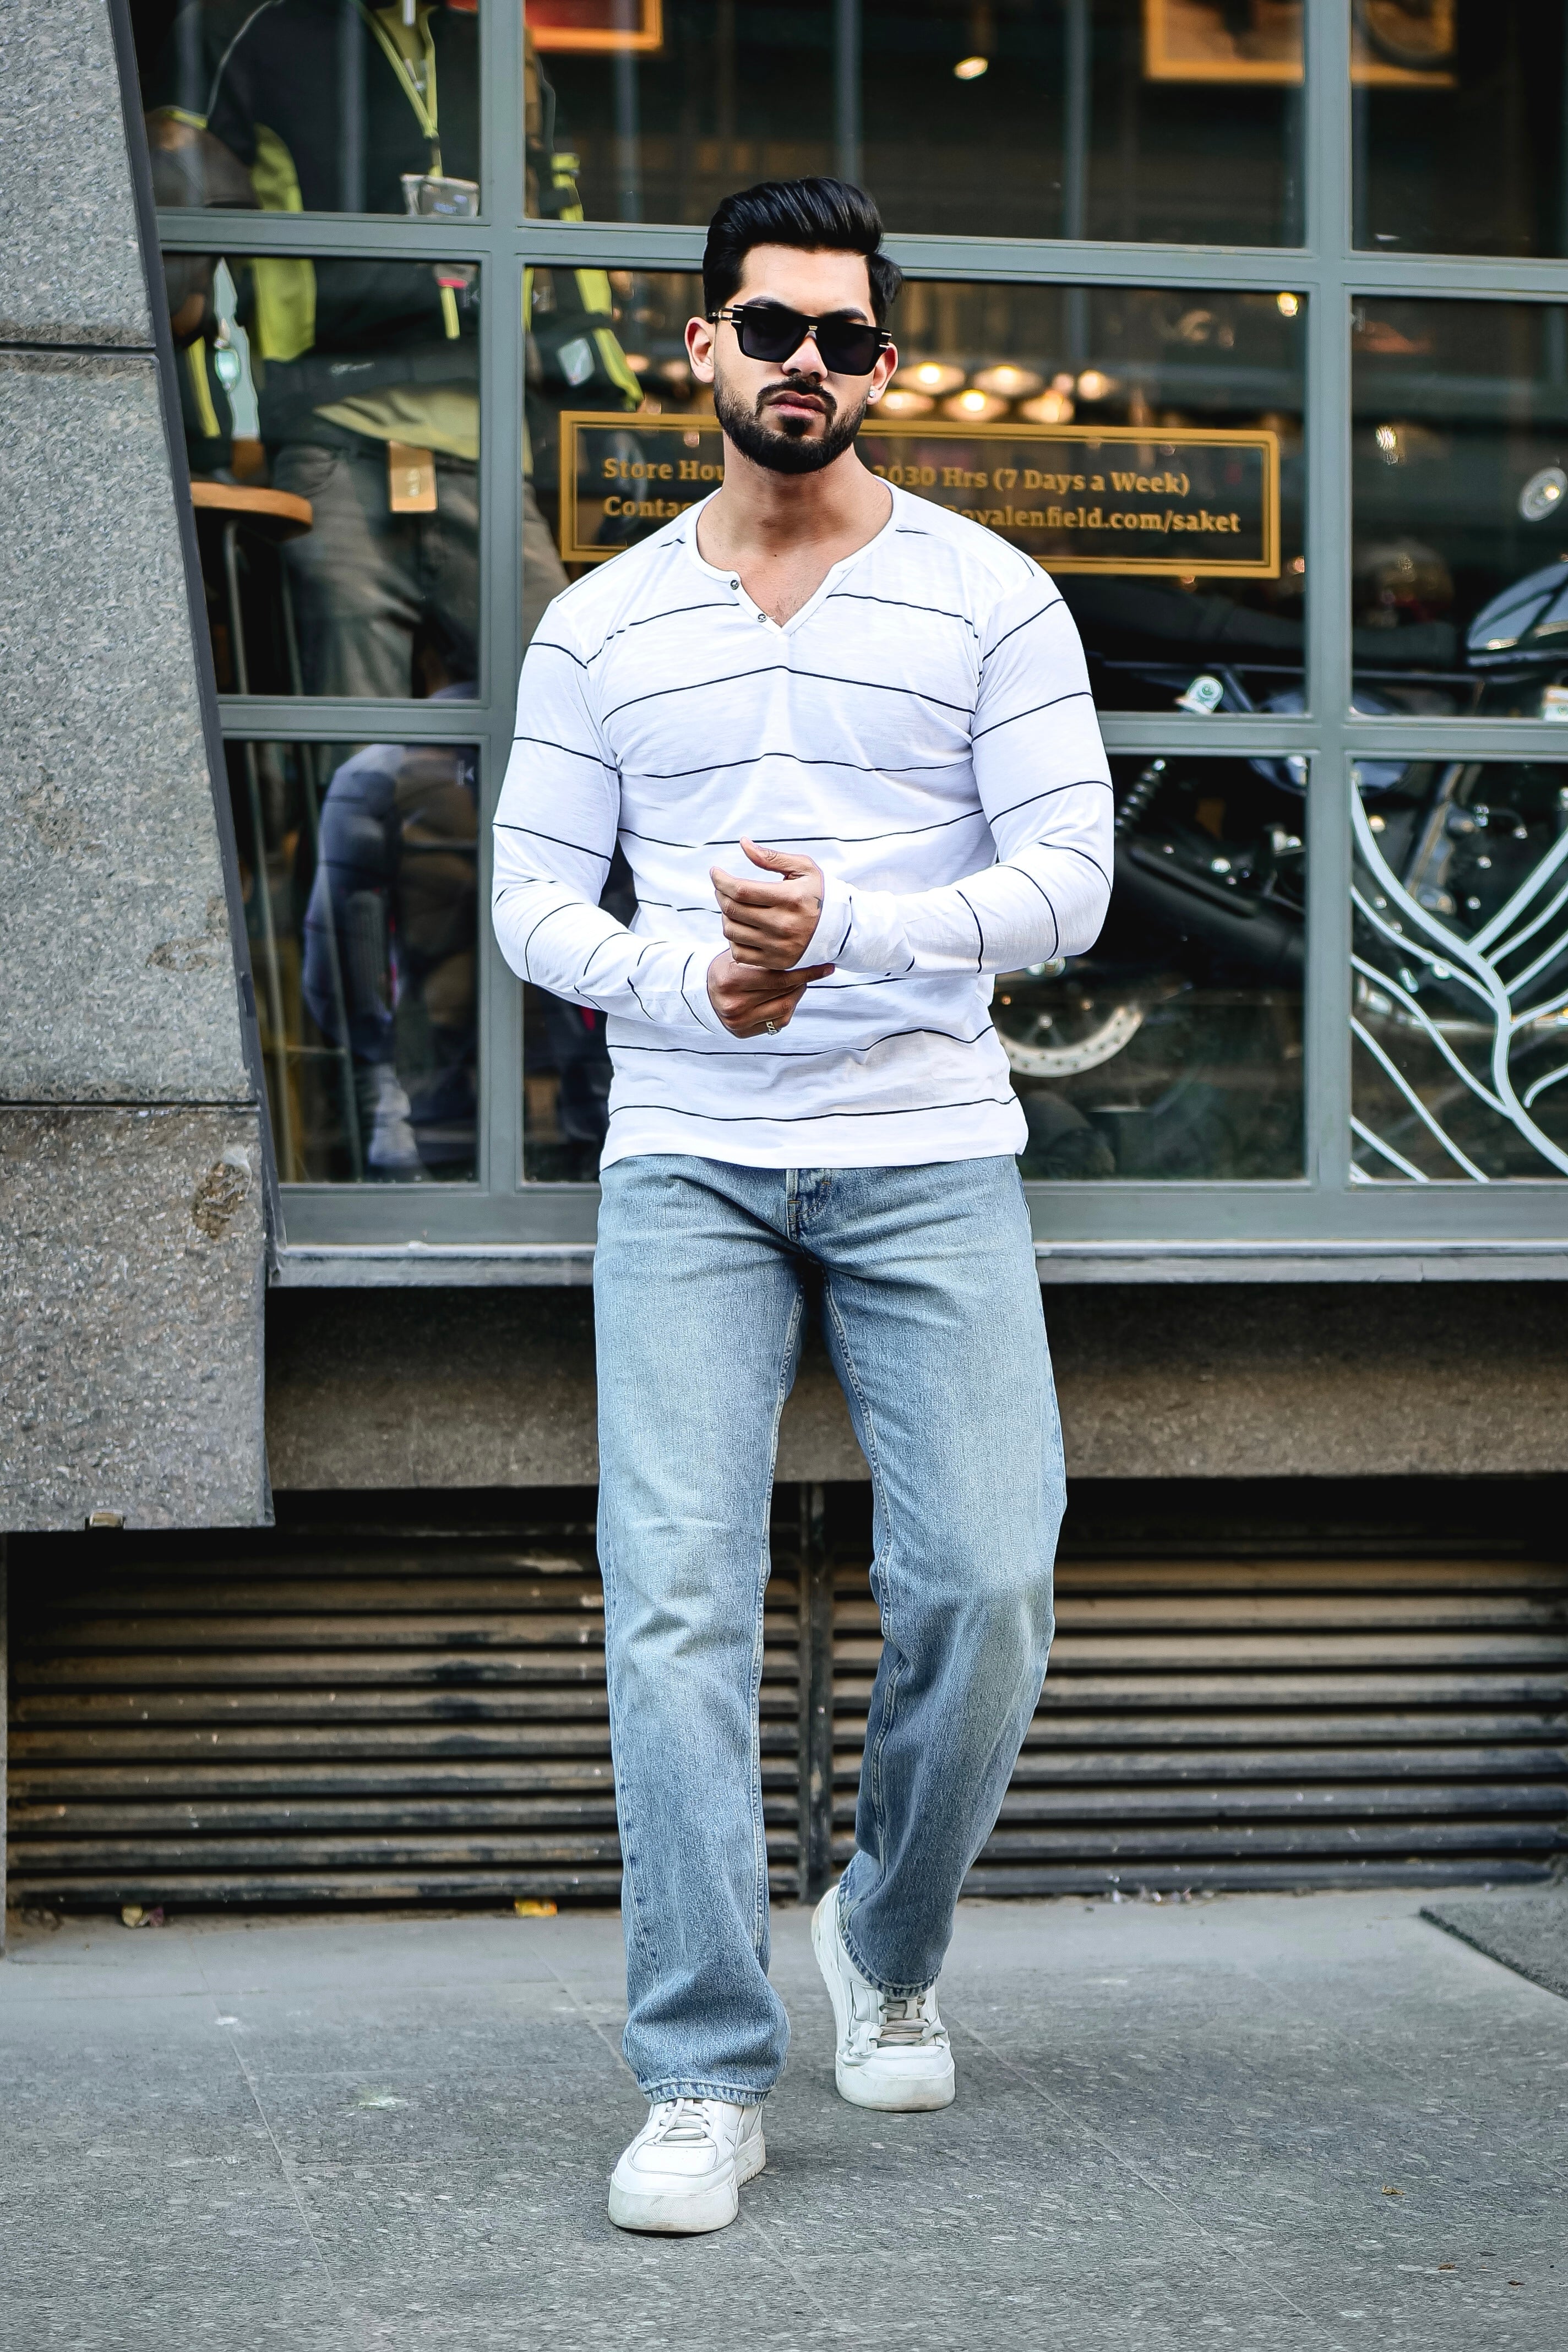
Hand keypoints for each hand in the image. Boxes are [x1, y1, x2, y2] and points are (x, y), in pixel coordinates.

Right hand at [706, 949, 833, 1037]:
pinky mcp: (742, 1033)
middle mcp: (733, 1004)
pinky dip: (788, 1009)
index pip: (779, 977)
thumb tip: (806, 953)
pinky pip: (777, 1023)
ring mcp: (738, 1021)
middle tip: (813, 970)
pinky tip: (788, 998)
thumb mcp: (739, 955)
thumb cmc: (726, 967)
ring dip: (798, 995)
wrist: (702, 991)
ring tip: (800, 982)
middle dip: (803, 980)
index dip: (806, 972)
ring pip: (784, 1009)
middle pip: (784, 993)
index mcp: (731, 980)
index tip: (825, 967)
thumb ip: (766, 957)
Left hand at [711, 838, 826, 970]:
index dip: (721, 880)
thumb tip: (743, 843)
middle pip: (733, 910)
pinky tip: (740, 927)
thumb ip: (771, 857)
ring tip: (732, 905)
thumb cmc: (819, 894)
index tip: (715, 872)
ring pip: (732, 931)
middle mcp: (783, 925)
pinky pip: (739, 953)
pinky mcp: (776, 962)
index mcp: (790, 898)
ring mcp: (779, 946)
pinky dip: (733, 938)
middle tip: (721, 886)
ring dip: (725, 915)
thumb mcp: (803, 868)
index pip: (741, 890)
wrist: (841, 930)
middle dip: (720, 894)